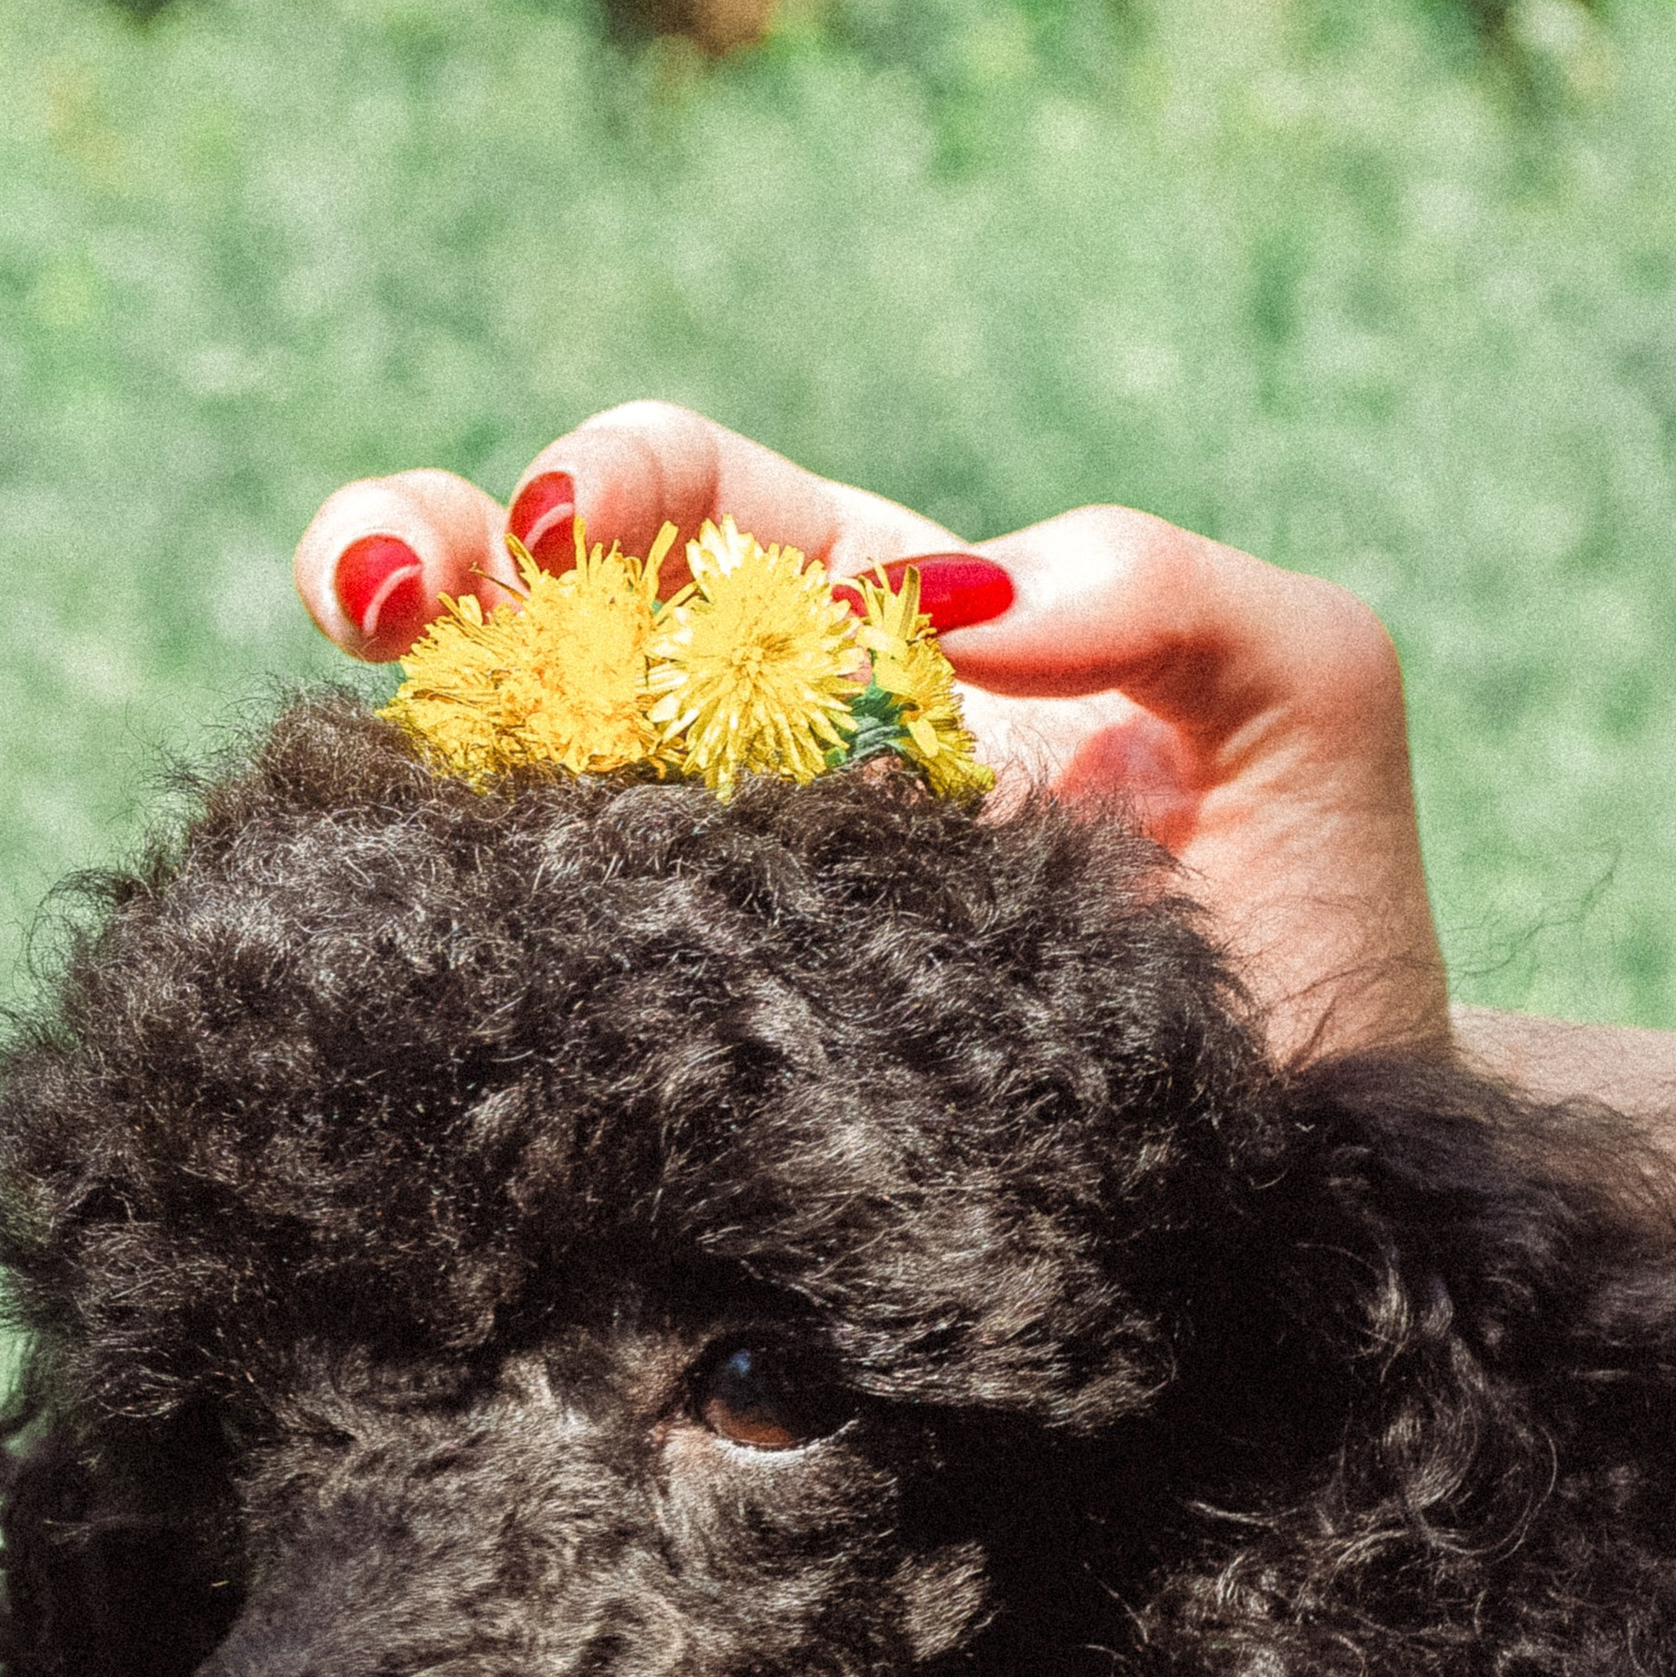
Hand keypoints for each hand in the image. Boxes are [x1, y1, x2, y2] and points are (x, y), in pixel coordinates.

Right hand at [293, 398, 1445, 1060]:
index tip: (561, 527)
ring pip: (505, 783)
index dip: (614, 483)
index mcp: (882, 640)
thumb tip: (964, 594)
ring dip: (403, 712)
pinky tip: (415, 886)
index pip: (701, 510)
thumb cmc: (1317, 942)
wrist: (1309, 1193)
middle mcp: (768, 759)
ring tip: (359, 668)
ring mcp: (716, 907)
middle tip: (374, 576)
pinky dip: (455, 911)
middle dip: (432, 558)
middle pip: (544, 621)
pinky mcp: (696, 1057)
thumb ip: (1173, 590)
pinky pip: (547, 969)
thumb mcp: (1309, 709)